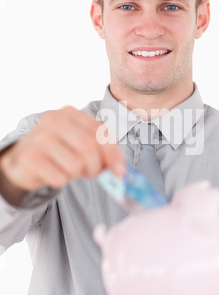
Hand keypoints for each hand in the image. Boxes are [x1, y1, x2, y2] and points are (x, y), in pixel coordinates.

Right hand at [0, 106, 125, 191]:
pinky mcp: (30, 158)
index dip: (113, 153)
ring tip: (68, 170)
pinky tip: (53, 174)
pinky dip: (62, 181)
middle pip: (88, 147)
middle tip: (90, 173)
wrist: (23, 160)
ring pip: (75, 165)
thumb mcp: (79, 143)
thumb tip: (120, 170)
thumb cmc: (58, 151)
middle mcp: (53, 120)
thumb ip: (101, 150)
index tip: (120, 172)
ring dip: (77, 175)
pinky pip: (60, 178)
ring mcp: (39, 138)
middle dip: (95, 166)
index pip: (99, 131)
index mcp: (69, 113)